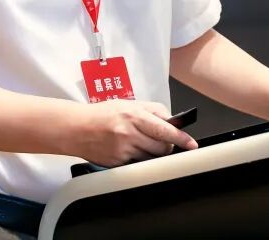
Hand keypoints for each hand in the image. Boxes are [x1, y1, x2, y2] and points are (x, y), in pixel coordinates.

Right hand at [71, 100, 197, 166]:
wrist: (76, 128)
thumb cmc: (102, 114)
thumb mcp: (129, 104)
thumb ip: (152, 111)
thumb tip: (171, 120)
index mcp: (134, 115)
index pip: (164, 129)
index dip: (181, 138)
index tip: (192, 144)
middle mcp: (129, 133)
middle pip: (162, 147)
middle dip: (167, 145)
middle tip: (162, 140)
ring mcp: (123, 150)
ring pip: (151, 157)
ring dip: (153, 152)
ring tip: (142, 143)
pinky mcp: (118, 163)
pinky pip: (138, 164)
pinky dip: (139, 158)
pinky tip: (130, 149)